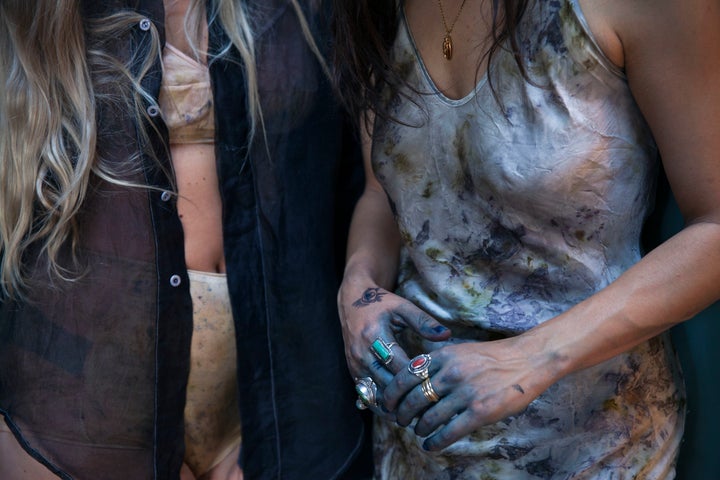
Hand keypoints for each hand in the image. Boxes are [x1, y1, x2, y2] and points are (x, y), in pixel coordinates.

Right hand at [337, 282, 451, 412]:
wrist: (352, 302)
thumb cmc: (382, 304)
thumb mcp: (403, 307)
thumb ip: (424, 321)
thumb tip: (447, 335)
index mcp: (375, 335)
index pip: (399, 366)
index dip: (418, 379)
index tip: (437, 390)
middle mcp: (362, 353)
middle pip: (387, 384)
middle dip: (407, 399)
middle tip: (430, 412)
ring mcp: (355, 364)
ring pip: (375, 394)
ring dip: (394, 407)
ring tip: (416, 418)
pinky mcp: (352, 371)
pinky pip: (365, 394)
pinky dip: (380, 406)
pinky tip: (397, 414)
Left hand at [383, 337, 555, 450]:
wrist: (527, 359)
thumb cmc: (493, 357)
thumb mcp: (460, 350)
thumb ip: (439, 363)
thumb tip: (415, 378)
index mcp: (443, 356)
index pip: (405, 376)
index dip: (392, 394)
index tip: (388, 404)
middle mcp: (451, 373)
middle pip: (413, 399)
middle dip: (403, 414)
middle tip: (402, 421)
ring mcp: (465, 393)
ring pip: (429, 418)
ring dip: (419, 429)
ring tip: (419, 432)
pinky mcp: (480, 412)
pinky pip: (449, 432)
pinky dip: (435, 442)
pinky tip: (431, 445)